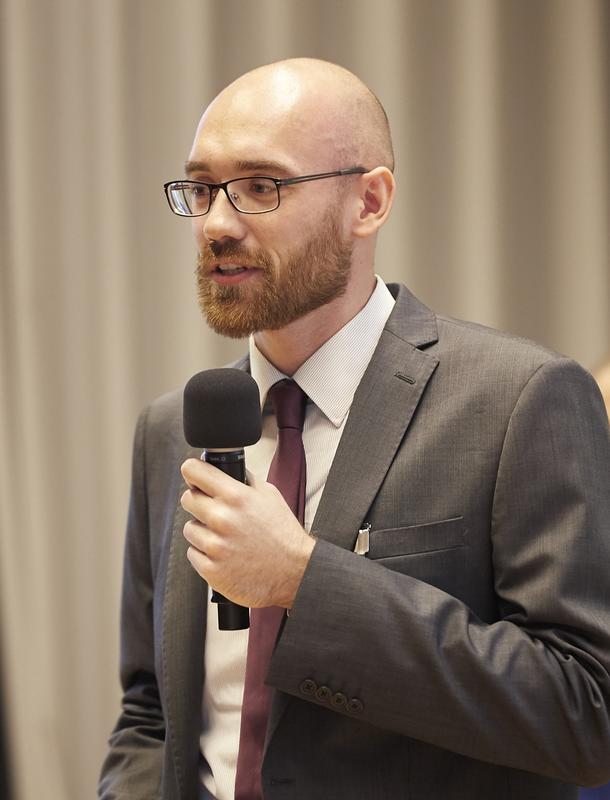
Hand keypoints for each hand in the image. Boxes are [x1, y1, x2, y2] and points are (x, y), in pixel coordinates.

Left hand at [180, 458, 314, 607]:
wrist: (295, 572)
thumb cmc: (283, 534)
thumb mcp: (269, 495)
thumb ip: (244, 481)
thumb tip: (223, 472)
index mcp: (236, 496)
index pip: (193, 471)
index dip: (193, 472)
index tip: (195, 477)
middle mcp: (222, 519)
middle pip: (187, 499)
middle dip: (199, 502)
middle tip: (215, 511)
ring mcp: (215, 546)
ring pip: (190, 528)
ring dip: (203, 531)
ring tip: (226, 537)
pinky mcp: (211, 569)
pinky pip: (193, 553)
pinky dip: (205, 554)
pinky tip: (225, 553)